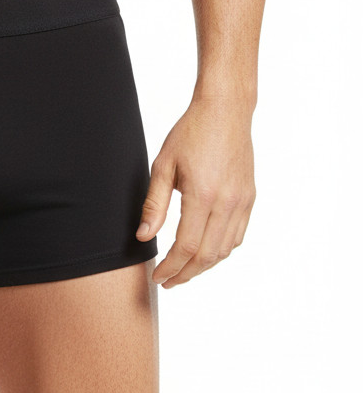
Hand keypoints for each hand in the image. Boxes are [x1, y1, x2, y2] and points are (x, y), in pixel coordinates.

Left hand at [135, 98, 255, 287]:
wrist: (225, 111)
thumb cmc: (191, 132)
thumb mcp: (164, 164)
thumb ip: (154, 203)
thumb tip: (144, 235)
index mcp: (202, 195)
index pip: (185, 247)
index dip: (170, 267)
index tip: (158, 277)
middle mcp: (227, 202)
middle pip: (206, 255)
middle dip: (185, 274)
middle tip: (168, 281)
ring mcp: (242, 202)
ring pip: (224, 250)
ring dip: (204, 266)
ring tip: (184, 270)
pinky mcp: (250, 198)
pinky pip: (237, 235)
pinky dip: (221, 250)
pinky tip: (206, 251)